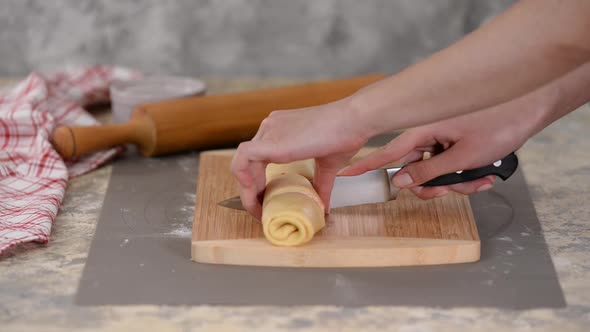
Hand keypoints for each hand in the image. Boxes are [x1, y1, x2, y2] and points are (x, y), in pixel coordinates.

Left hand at [231, 98, 368, 218]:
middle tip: (261, 211)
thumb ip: (320, 184)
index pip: (259, 158)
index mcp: (282, 129)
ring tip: (257, 208)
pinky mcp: (270, 141)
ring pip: (242, 163)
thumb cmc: (345, 135)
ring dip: (246, 189)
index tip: (267, 201)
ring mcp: (269, 131)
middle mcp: (271, 127)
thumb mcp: (328, 165)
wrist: (353, 120)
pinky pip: (242, 159)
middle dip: (251, 190)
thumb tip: (324, 207)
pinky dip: (242, 178)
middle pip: (249, 163)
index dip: (259, 182)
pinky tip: (253, 194)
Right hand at [339, 103, 534, 198]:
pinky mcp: (455, 141)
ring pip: (436, 171)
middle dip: (433, 185)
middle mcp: (428, 135)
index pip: (385, 153)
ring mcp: (442, 138)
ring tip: (479, 179)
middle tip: (451, 189)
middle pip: (415, 170)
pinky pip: (450, 165)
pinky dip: (466, 173)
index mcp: (421, 133)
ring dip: (455, 182)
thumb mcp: (462, 157)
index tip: (345, 173)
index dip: (365, 165)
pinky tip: (485, 174)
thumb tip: (401, 182)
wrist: (530, 106)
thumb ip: (428, 172)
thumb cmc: (497, 124)